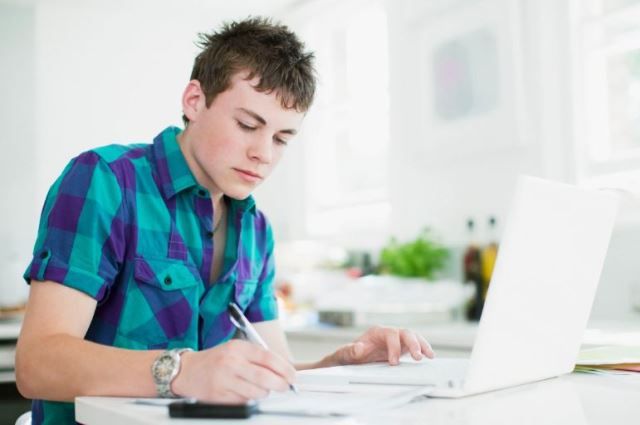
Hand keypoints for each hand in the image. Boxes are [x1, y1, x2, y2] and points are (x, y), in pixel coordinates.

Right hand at [172, 339, 295, 402]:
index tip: (292, 375)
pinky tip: (244, 392)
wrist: (187, 371)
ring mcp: (225, 380)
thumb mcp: (236, 349)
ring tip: (260, 388)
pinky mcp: (220, 396)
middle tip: (285, 386)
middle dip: (281, 384)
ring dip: (265, 393)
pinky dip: (250, 399)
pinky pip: (245, 401)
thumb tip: (283, 369)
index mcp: (238, 347)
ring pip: (257, 392)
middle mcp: (231, 362)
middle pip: (265, 377)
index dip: (284, 368)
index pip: (268, 358)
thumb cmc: (216, 360)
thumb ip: (257, 357)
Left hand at [327, 326, 434, 365]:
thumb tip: (359, 348)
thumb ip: (351, 350)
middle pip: (404, 333)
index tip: (394, 362)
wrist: (354, 357)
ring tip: (429, 356)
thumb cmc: (351, 354)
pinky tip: (430, 356)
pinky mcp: (403, 346)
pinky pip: (416, 344)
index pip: (390, 334)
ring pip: (413, 337)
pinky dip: (423, 348)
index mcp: (377, 331)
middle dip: (413, 344)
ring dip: (421, 345)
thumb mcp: (348, 353)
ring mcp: (397, 339)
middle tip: (417, 357)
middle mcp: (389, 332)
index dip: (394, 347)